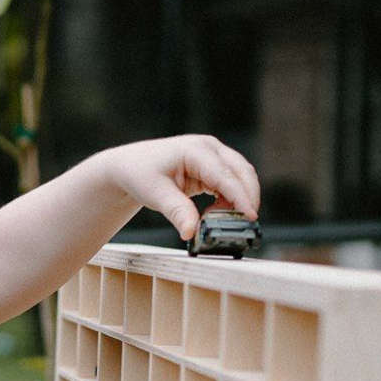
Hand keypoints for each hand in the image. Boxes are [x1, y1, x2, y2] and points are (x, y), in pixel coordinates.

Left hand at [101, 135, 260, 240]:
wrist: (131, 166)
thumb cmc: (141, 174)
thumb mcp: (156, 194)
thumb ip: (177, 212)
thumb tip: (191, 232)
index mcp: (196, 150)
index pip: (225, 175)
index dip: (240, 196)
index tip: (250, 215)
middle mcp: (209, 148)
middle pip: (241, 171)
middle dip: (248, 197)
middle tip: (248, 223)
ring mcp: (212, 155)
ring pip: (239, 176)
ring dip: (240, 198)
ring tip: (225, 221)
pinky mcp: (211, 167)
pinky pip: (229, 182)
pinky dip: (230, 199)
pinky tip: (217, 213)